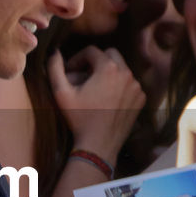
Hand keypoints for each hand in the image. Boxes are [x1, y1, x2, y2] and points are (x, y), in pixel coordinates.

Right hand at [48, 46, 144, 161]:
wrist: (99, 145)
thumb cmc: (79, 118)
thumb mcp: (61, 93)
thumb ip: (55, 68)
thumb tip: (55, 52)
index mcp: (109, 68)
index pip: (91, 51)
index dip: (77, 59)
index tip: (70, 72)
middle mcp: (127, 73)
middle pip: (110, 55)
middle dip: (96, 62)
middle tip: (84, 77)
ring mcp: (136, 86)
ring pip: (121, 69)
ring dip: (108, 73)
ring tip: (95, 89)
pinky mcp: (141, 99)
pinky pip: (129, 83)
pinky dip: (119, 86)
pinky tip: (107, 99)